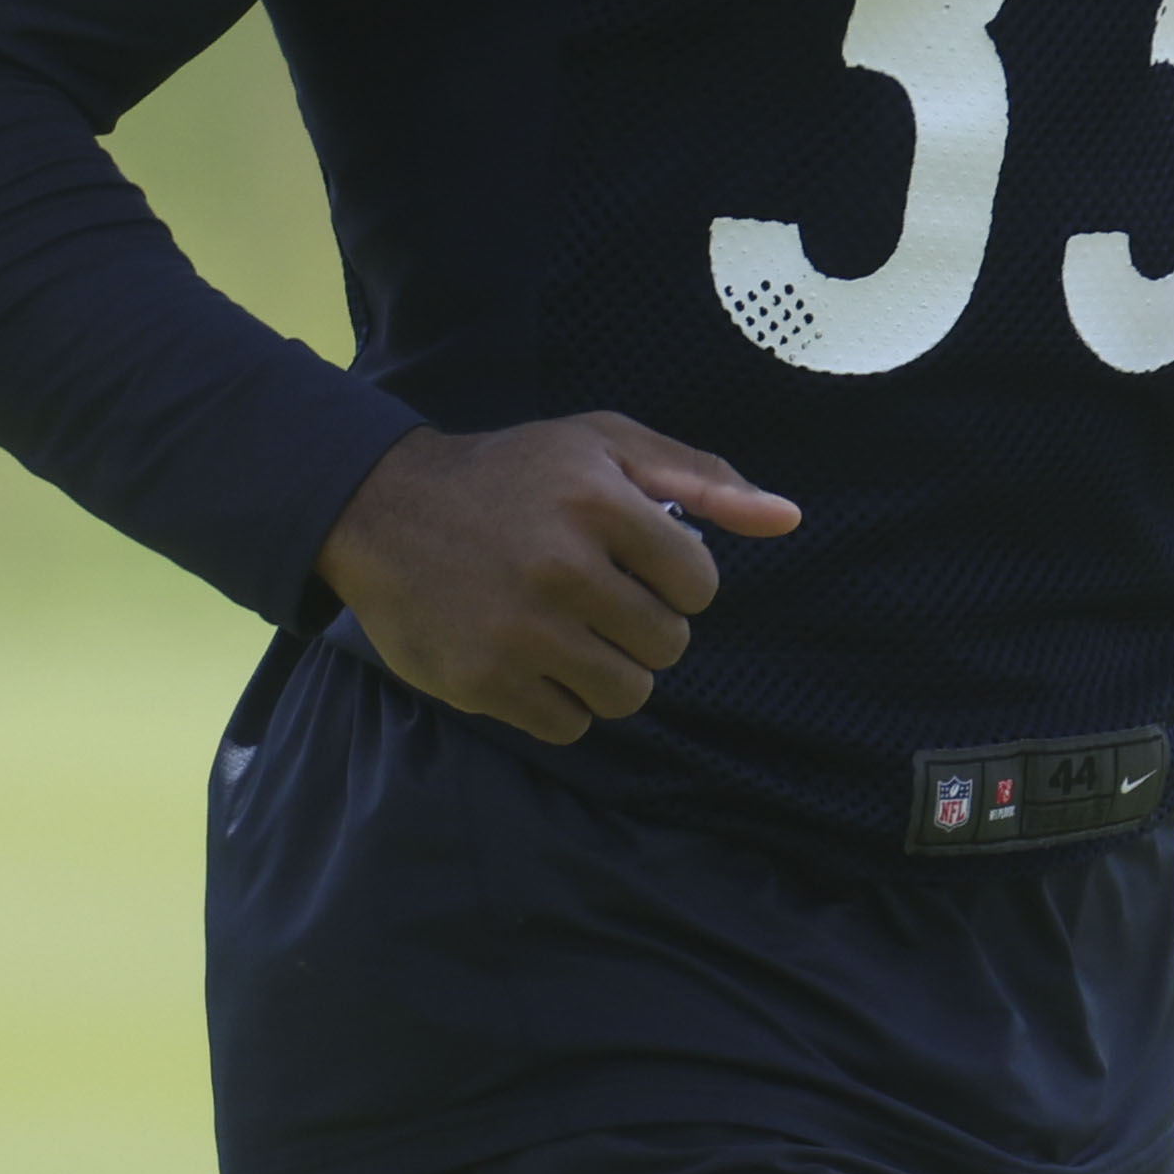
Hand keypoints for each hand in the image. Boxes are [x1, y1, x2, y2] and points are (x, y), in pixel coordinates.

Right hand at [316, 416, 803, 743]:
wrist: (383, 507)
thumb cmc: (514, 474)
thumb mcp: (606, 447)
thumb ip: (704, 479)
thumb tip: (790, 519)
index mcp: (598, 503)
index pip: (699, 585)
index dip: (677, 579)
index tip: (636, 562)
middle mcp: (561, 568)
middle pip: (667, 645)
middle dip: (645, 626)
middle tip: (598, 598)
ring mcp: (519, 630)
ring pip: (627, 694)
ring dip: (610, 670)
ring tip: (571, 632)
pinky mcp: (482, 680)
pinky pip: (569, 726)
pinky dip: (561, 701)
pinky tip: (532, 657)